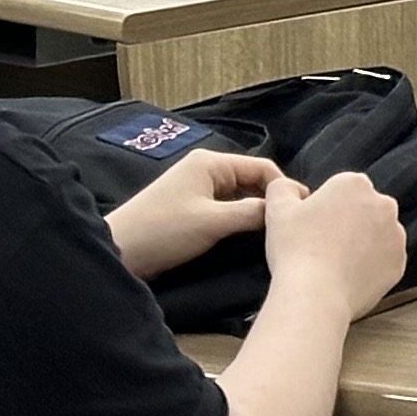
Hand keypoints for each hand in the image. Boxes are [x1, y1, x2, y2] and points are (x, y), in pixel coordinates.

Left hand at [105, 147, 279, 278]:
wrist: (117, 252)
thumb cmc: (163, 232)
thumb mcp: (213, 222)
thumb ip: (252, 213)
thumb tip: (281, 210)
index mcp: (211, 162)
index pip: (262, 168)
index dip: (283, 188)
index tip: (300, 214)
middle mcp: (205, 169)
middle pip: (251, 181)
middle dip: (268, 202)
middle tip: (287, 228)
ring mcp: (195, 188)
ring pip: (238, 197)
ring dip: (252, 213)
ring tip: (270, 236)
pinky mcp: (188, 208)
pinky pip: (224, 208)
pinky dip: (236, 220)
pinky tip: (245, 238)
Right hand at [262, 167, 412, 317]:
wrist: (314, 296)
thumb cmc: (295, 249)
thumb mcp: (277, 209)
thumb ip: (282, 187)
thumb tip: (288, 186)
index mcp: (355, 184)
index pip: (341, 190)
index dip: (323, 209)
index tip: (310, 228)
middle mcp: (383, 204)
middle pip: (362, 210)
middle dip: (347, 223)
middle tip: (321, 247)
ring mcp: (396, 235)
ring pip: (376, 235)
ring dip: (361, 244)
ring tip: (333, 265)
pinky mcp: (398, 263)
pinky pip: (383, 262)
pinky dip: (370, 268)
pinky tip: (347, 278)